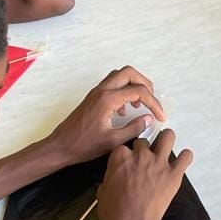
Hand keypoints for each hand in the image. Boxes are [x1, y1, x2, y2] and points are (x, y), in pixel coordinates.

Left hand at [49, 66, 165, 166]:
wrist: (60, 146)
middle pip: (129, 73)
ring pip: (120, 76)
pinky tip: (124, 111)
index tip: (160, 116)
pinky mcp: (93, 97)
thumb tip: (149, 119)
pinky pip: (112, 84)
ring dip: (133, 84)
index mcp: (107, 100)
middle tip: (152, 100)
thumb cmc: (83, 146)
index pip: (138, 91)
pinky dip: (123, 90)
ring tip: (140, 104)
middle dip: (145, 84)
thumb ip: (133, 128)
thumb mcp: (112, 142)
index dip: (154, 103)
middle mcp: (102, 90)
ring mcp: (96, 92)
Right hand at [98, 129, 192, 219]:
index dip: (126, 155)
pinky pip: (185, 157)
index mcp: (121, 158)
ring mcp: (159, 163)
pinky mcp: (174, 174)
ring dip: (167, 140)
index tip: (128, 162)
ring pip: (168, 137)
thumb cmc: (114, 212)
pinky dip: (185, 157)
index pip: (124, 147)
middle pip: (144, 142)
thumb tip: (112, 180)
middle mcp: (141, 155)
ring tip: (166, 145)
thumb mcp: (103, 192)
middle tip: (145, 161)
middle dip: (144, 149)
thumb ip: (109, 180)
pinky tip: (182, 161)